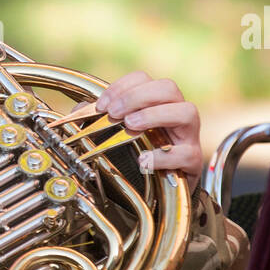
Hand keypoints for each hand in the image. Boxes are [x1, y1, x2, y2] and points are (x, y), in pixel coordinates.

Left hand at [95, 72, 201, 195]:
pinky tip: (143, 160)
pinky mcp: (192, 161)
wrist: (160, 190)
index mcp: (157, 102)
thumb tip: (77, 111)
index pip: (144, 79)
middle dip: (138, 96)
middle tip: (115, 113)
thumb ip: (98, 121)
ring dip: (155, 115)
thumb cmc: (137, 155)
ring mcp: (188, 136)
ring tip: (130, 126)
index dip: (121, 87)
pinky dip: (163, 155)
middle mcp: (176, 114)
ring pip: (187, 111)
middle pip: (168, 88)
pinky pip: (186, 153)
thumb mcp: (116, 135)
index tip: (101, 106)